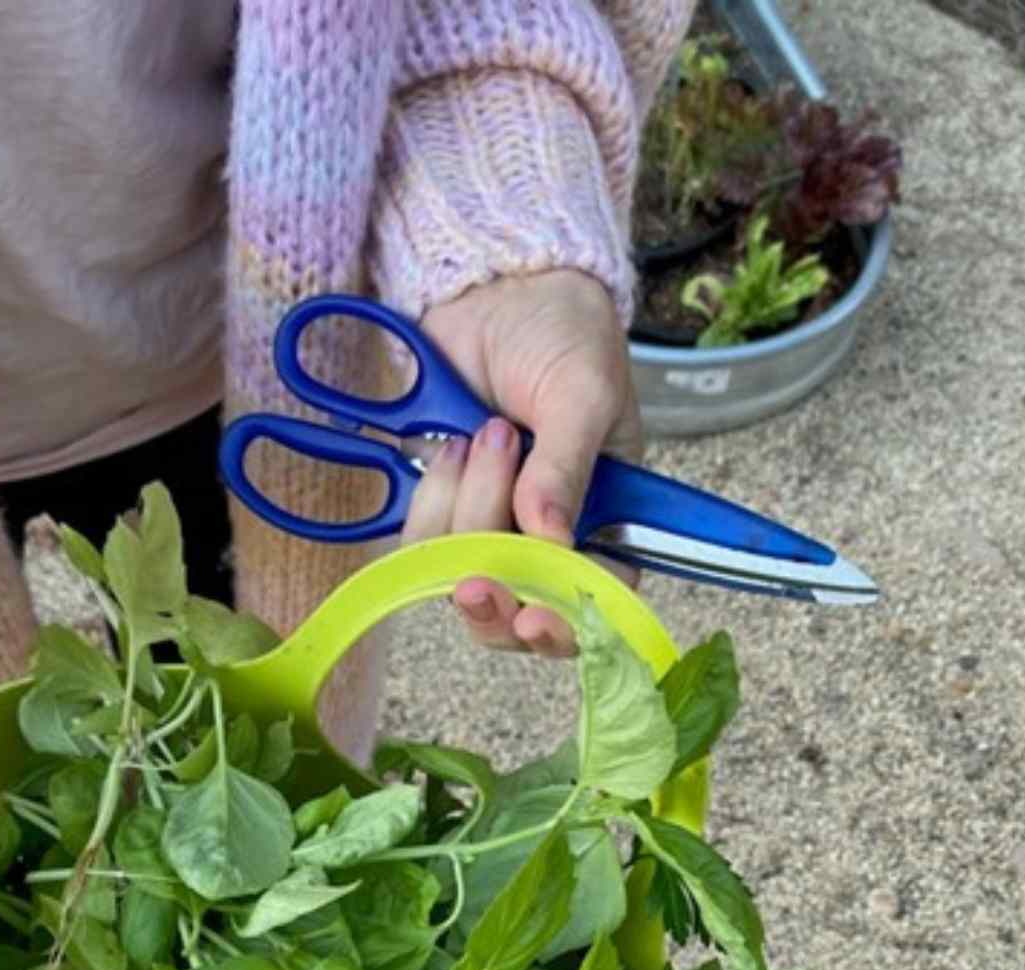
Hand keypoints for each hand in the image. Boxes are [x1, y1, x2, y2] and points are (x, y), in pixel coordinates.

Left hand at [406, 269, 641, 656]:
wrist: (493, 285)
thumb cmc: (561, 332)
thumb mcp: (583, 393)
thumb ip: (567, 467)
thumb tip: (549, 536)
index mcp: (605, 522)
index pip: (593, 603)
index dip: (564, 628)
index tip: (534, 619)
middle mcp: (547, 538)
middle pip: (517, 610)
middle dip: (493, 591)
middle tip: (475, 577)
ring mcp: (489, 527)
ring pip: (461, 575)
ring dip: (463, 512)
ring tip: (484, 437)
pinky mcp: (439, 509)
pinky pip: (419, 544)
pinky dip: (430, 499)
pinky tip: (449, 447)